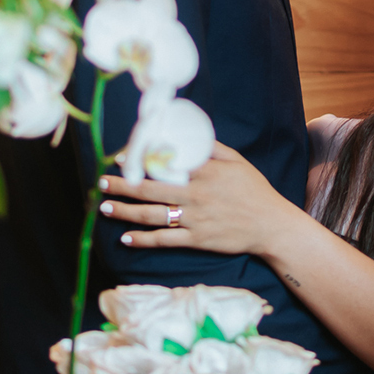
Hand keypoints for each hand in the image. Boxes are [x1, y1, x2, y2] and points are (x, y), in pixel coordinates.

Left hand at [98, 143, 298, 256]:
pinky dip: (143, 239)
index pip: (166, 163)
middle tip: (102, 182)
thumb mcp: (237, 161)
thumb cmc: (254, 190)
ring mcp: (195, 218)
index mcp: (205, 172)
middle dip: (122, 185)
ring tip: (105, 207)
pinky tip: (125, 238)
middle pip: (151, 189)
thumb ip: (212, 148)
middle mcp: (196, 194)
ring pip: (152, 215)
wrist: (271, 225)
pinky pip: (164, 239)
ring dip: (125, 211)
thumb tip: (189, 134)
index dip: (140, 160)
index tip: (120, 158)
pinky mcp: (197, 239)